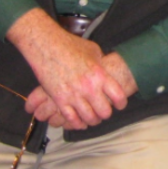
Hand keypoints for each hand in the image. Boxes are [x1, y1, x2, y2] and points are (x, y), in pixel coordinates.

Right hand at [9, 11, 133, 130]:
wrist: (46, 44)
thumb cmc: (69, 45)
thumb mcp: (93, 51)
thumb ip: (101, 64)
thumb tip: (106, 70)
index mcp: (99, 74)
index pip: (118, 96)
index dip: (121, 103)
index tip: (119, 104)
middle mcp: (88, 87)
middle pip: (104, 112)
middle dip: (106, 113)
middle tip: (104, 111)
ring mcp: (73, 95)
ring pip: (89, 118)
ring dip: (92, 120)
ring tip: (92, 118)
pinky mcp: (59, 99)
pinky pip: (71, 119)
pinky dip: (77, 123)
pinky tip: (79, 121)